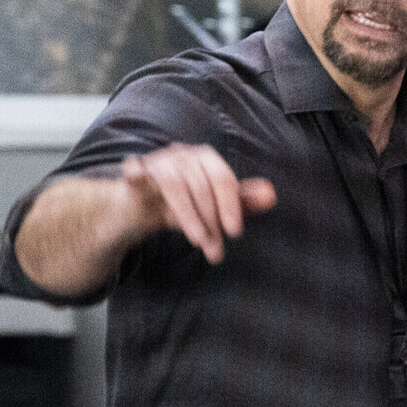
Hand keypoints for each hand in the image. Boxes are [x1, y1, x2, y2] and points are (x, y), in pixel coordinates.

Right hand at [121, 143, 276, 263]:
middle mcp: (183, 154)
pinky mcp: (134, 170)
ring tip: (198, 242)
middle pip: (201, 187)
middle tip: (215, 253)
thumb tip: (272, 196)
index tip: (235, 233)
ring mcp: (157, 160)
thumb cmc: (184, 203)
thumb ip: (242, 202)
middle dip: (211, 223)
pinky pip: (135, 168)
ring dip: (188, 216)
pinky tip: (137, 178)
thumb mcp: (214, 206)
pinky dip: (136, 172)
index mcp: (205, 157)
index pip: (222, 179)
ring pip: (175, 186)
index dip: (231, 206)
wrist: (142, 205)